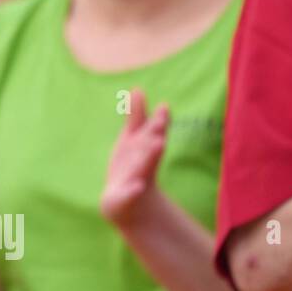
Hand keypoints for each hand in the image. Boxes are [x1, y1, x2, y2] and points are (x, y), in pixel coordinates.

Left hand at [102, 88, 168, 226]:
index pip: (153, 132)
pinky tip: (136, 187)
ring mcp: (136, 180)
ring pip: (144, 168)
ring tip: (157, 146)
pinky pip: (130, 194)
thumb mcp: (132, 138)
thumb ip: (136, 116)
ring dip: (150, 158)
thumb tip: (138, 89)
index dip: (158, 121)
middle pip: (151, 149)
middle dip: (156, 138)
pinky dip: (134, 191)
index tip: (164, 107)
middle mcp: (144, 162)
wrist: (127, 201)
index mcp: (145, 148)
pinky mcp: (126, 197)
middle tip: (161, 126)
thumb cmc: (131, 164)